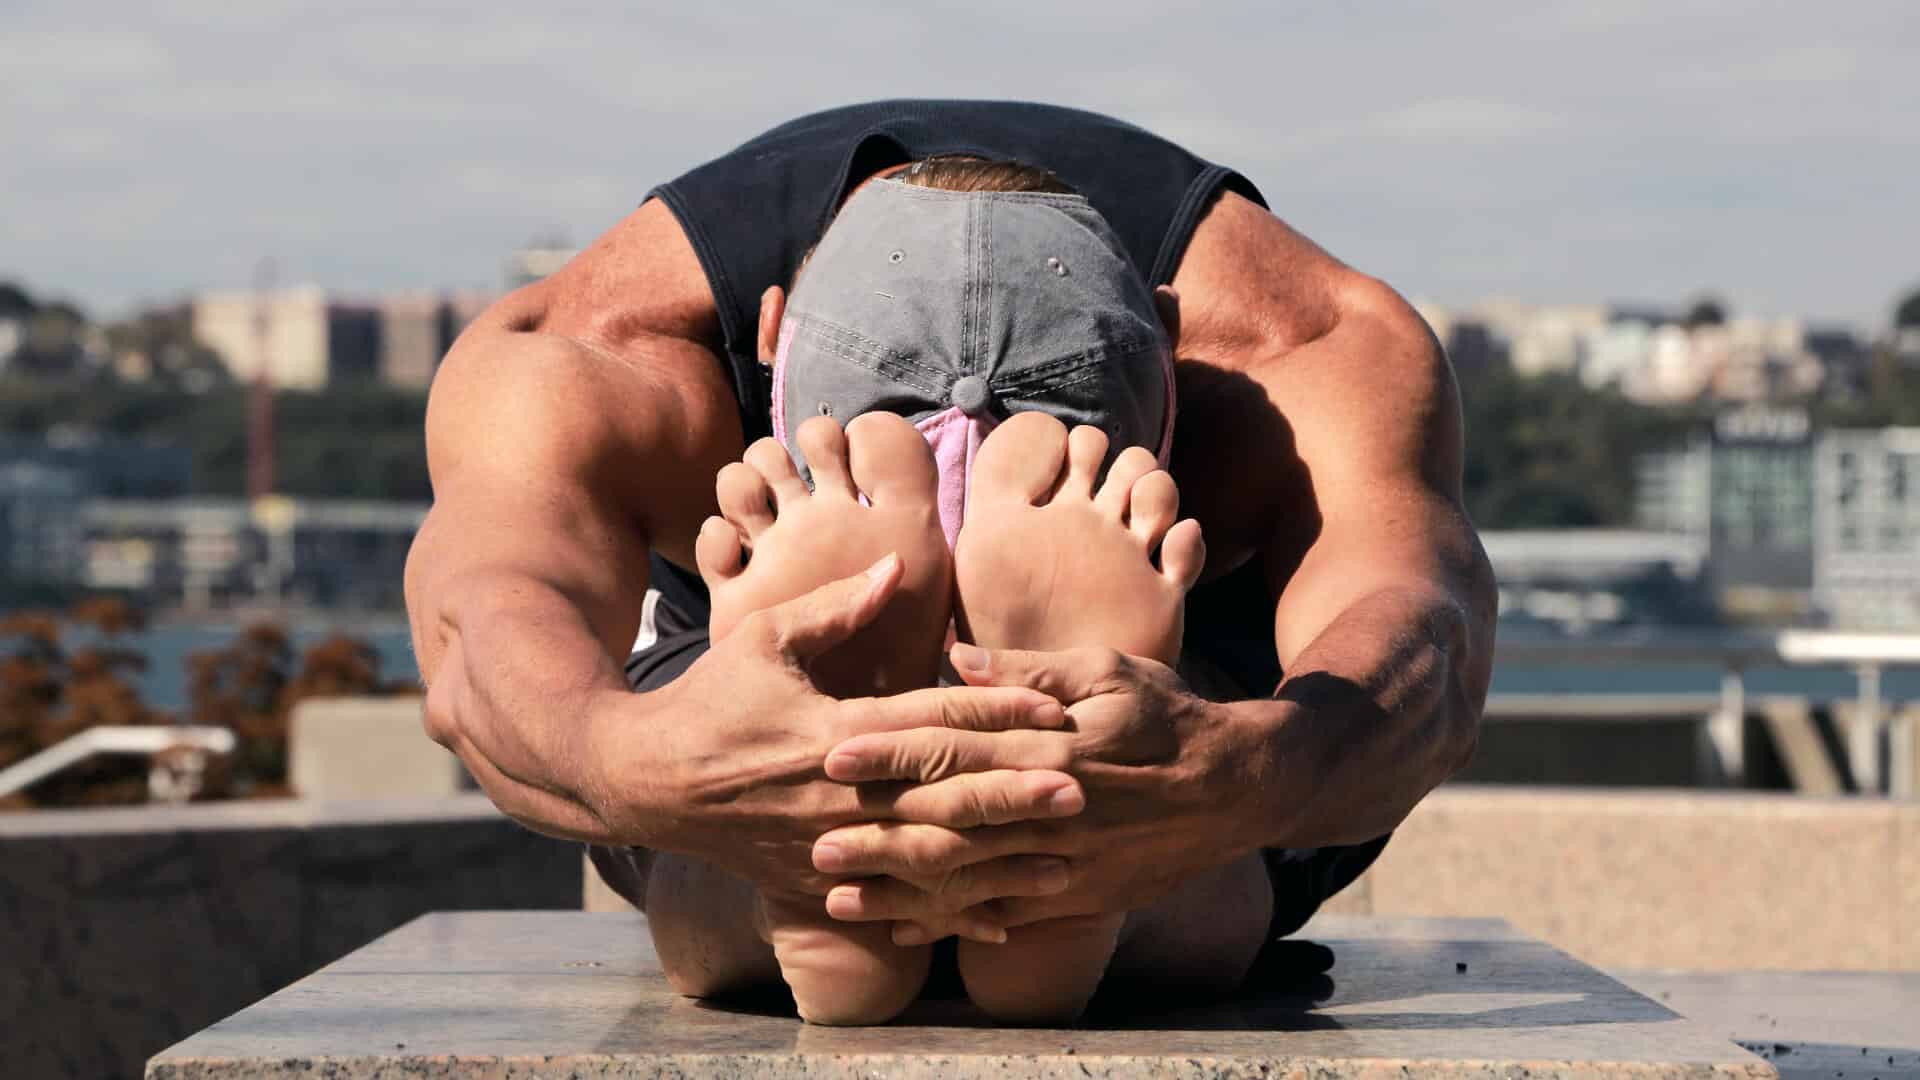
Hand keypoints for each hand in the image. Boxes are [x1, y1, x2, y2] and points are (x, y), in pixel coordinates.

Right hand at [587, 557, 1091, 934]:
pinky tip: (1002, 919)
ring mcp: (830, 844)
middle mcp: (838, 793)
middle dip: (1016, 794)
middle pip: (943, 796)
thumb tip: (897, 563)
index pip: (930, 722)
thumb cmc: (710, 699)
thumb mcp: (764, 638)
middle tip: (1083, 789)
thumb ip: (835, 606)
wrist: (645, 783)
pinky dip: (950, 912)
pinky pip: (897, 900)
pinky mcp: (820, 880)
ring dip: (1000, 861)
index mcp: (832, 730)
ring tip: (1065, 861)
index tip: (1054, 710)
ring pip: (930, 859)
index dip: (995, 715)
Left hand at [812, 645, 1265, 938]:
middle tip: (813, 835)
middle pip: (948, 823)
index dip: (890, 753)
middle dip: (878, 832)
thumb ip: (1024, 671)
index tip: (832, 752)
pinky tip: (904, 927)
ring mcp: (1065, 860)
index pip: (955, 748)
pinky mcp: (1078, 894)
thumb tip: (951, 658)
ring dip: (900, 888)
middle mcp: (1051, 810)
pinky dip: (951, 922)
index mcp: (1052, 746)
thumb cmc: (1170, 716)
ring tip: (838, 892)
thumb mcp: (1106, 671)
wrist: (1240, 788)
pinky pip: (1003, 912)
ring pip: (968, 879)